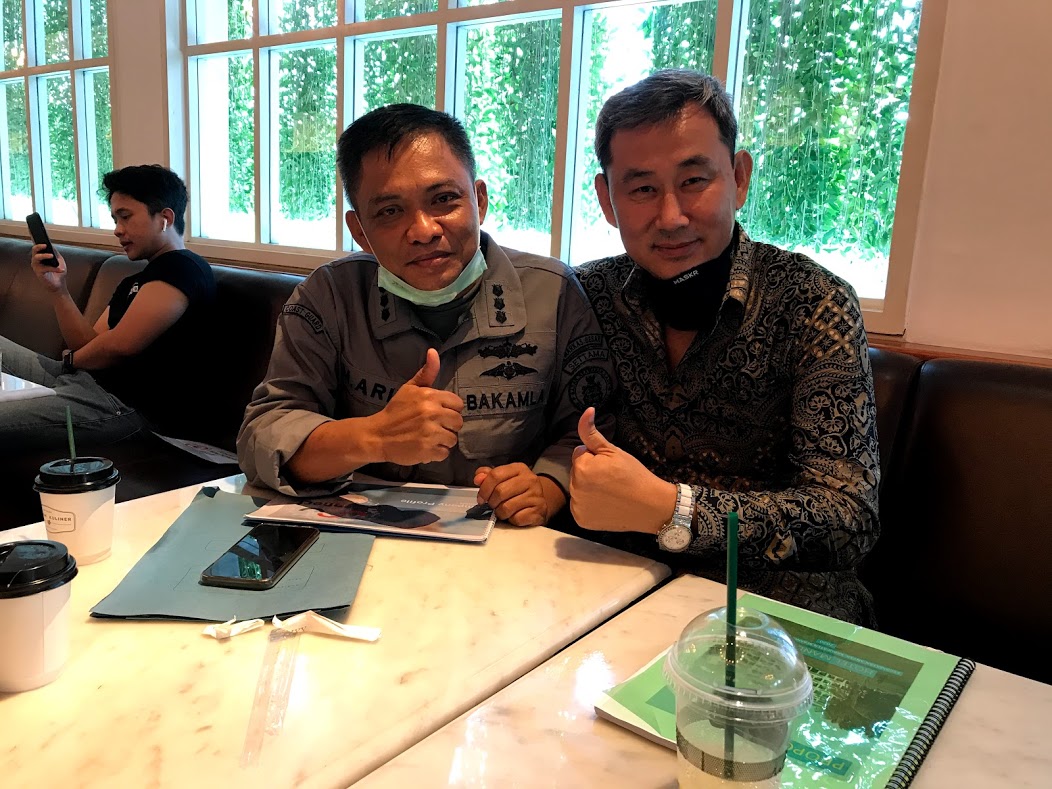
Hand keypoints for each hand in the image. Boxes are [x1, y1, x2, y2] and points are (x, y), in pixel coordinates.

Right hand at [30, 244, 66, 292]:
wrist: (59, 284)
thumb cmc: (58, 272)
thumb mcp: (59, 261)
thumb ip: (55, 253)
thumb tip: (52, 245)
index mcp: (41, 256)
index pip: (38, 247)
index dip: (38, 241)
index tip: (40, 236)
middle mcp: (36, 260)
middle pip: (34, 250)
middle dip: (39, 246)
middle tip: (45, 245)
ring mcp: (36, 266)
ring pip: (36, 258)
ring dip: (44, 256)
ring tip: (51, 255)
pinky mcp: (38, 273)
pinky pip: (45, 268)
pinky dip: (54, 268)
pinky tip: (60, 269)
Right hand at [372, 348, 464, 465]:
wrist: (377, 435)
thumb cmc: (395, 411)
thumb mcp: (410, 388)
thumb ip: (426, 373)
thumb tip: (433, 352)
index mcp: (430, 396)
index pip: (458, 404)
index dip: (449, 410)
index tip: (438, 413)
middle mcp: (432, 413)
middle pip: (458, 422)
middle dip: (448, 426)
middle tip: (433, 427)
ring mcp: (430, 432)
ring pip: (453, 439)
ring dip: (442, 440)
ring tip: (428, 437)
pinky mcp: (427, 450)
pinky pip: (444, 453)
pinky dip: (436, 453)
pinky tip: (425, 447)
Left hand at [473, 463, 564, 527]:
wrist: (538, 502)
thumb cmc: (516, 490)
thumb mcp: (503, 479)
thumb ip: (488, 477)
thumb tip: (478, 478)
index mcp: (519, 468)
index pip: (495, 475)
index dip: (484, 488)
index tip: (481, 498)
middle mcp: (530, 479)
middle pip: (500, 491)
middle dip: (492, 502)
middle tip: (492, 505)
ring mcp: (536, 495)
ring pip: (507, 507)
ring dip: (500, 513)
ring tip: (503, 511)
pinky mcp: (538, 510)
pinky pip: (516, 518)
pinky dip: (512, 520)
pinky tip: (514, 515)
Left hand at [569, 407, 676, 533]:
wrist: (650, 506)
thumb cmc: (634, 475)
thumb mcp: (613, 451)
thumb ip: (592, 433)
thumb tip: (586, 410)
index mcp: (581, 468)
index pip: (579, 454)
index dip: (596, 458)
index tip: (610, 467)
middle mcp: (575, 488)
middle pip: (577, 472)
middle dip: (590, 472)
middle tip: (612, 479)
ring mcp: (577, 507)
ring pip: (578, 489)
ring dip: (589, 488)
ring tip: (611, 492)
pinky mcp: (581, 520)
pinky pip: (580, 506)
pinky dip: (590, 506)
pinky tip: (606, 505)